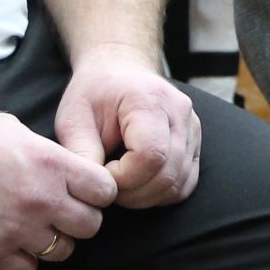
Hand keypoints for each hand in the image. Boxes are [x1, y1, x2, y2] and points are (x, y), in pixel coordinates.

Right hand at [0, 111, 116, 269]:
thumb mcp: (13, 130)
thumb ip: (47, 153)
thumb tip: (66, 167)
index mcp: (51, 164)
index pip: (106, 191)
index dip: (98, 192)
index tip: (85, 190)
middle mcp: (42, 199)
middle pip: (91, 226)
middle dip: (80, 219)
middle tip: (62, 212)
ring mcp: (18, 229)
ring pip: (64, 251)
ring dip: (54, 241)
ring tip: (36, 228)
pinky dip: (24, 261)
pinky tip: (14, 243)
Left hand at [55, 44, 199, 209]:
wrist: (119, 71)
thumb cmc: (94, 94)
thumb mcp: (74, 118)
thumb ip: (82, 153)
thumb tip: (93, 190)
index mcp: (149, 100)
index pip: (150, 156)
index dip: (122, 178)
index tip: (99, 171)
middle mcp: (180, 113)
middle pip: (167, 174)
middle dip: (132, 193)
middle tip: (106, 184)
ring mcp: (192, 129)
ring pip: (178, 184)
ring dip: (146, 197)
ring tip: (120, 184)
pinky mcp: (195, 144)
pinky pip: (185, 184)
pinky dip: (160, 194)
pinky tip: (138, 185)